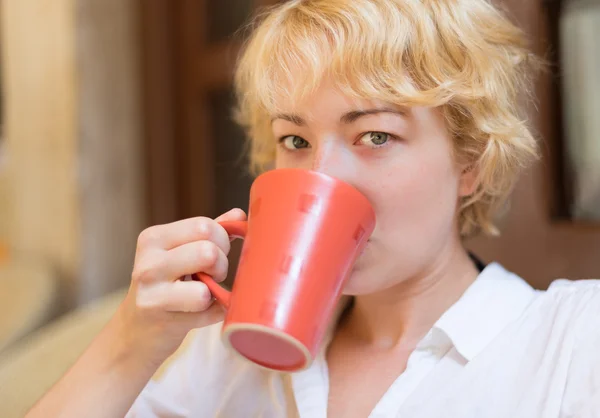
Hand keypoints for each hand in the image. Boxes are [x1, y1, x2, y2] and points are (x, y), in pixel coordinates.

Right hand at [112, 208, 246, 368]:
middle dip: (221, 265)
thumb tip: (239, 214)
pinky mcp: (159, 317)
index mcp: (154, 238)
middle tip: (212, 275)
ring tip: (203, 294)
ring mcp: (151, 291)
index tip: (217, 253)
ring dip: (215, 291)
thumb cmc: (165, 288)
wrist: (134, 332)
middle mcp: (149, 261)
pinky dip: (213, 312)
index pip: (204, 225)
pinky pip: (207, 310)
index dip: (222, 240)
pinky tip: (198, 312)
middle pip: (209, 251)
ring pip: (206, 285)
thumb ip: (209, 233)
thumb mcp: (180, 254)